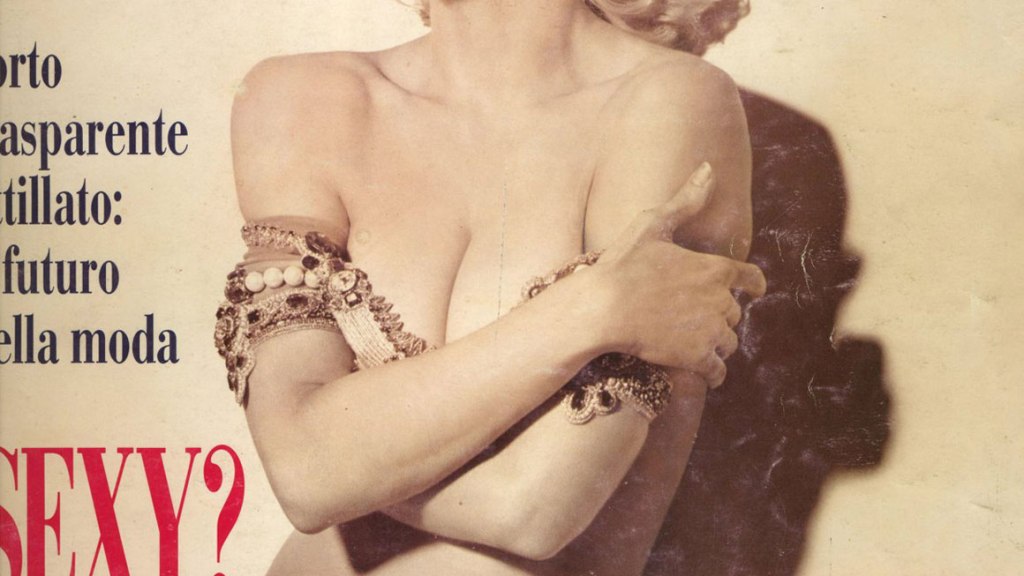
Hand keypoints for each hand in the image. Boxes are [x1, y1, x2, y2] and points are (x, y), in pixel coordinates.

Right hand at [592, 162, 765, 386]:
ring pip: (728, 342)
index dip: (753, 285)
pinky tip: (700, 371)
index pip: (751, 278)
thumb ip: (686, 200)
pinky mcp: (697, 357)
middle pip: (735, 313)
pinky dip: (712, 372)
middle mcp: (720, 300)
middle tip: (694, 317)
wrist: (604, 308)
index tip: (755, 291)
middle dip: (719, 315)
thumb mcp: (653, 224)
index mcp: (714, 268)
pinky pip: (717, 371)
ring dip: (715, 343)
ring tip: (691, 341)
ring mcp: (710, 331)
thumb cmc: (624, 264)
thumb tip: (708, 167)